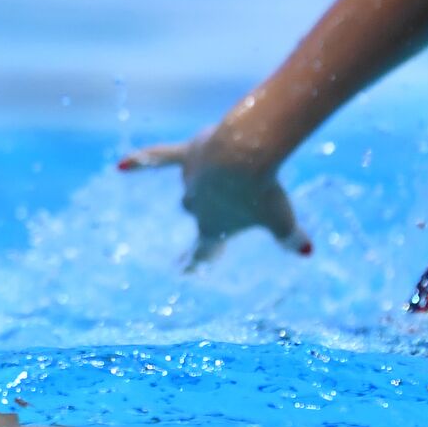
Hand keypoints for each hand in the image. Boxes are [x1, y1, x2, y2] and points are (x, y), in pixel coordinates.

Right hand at [118, 127, 311, 267]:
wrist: (245, 153)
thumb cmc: (264, 191)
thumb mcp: (283, 219)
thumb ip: (292, 238)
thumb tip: (305, 251)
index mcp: (214, 229)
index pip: (203, 252)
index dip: (196, 263)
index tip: (184, 272)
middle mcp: (195, 208)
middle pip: (197, 210)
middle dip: (211, 204)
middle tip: (233, 194)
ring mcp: (188, 181)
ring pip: (192, 182)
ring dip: (208, 176)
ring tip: (238, 164)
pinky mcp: (186, 155)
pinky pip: (159, 158)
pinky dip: (140, 161)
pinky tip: (122, 166)